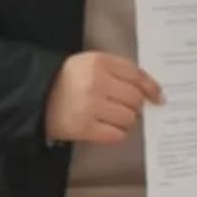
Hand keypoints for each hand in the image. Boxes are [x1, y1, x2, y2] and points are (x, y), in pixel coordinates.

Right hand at [46, 52, 161, 144]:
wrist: (37, 96)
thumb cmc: (71, 80)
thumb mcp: (92, 64)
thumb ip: (120, 71)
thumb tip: (153, 91)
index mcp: (98, 62)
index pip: (136, 74)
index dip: (151, 87)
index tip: (158, 97)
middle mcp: (96, 82)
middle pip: (135, 98)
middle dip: (136, 105)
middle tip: (126, 107)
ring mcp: (90, 106)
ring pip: (129, 118)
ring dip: (126, 120)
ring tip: (113, 117)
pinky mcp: (84, 127)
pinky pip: (116, 134)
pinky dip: (116, 133)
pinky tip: (107, 128)